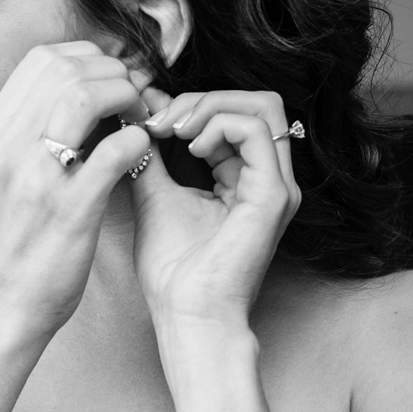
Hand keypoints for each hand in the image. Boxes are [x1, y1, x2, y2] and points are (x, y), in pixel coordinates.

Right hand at [0, 42, 154, 337]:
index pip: (42, 60)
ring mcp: (35, 178)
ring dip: (127, 98)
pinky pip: (114, 151)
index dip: (88, 59)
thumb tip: (79, 91)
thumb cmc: (13, 241)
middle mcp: (6, 148)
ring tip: (138, 121)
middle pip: (66, 68)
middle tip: (134, 101)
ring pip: (86, 96)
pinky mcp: (68, 210)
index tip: (110, 83)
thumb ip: (30, 132)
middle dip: (113, 74)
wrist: (0, 306)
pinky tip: (139, 156)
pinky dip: (138, 142)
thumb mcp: (4, 175)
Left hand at [129, 87, 300, 338]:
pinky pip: (256, 131)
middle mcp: (268, 177)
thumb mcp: (154, 196)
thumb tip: (135, 116)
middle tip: (159, 118)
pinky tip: (187, 146)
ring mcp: (276, 184)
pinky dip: (218, 124)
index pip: (235, 112)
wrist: (186, 314)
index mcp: (245, 177)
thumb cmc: (173, 269)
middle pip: (255, 101)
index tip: (147, 117)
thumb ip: (150, 156)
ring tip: (170, 130)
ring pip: (261, 106)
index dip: (190, 104)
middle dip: (201, 98)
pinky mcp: (273, 194)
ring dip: (208, 106)